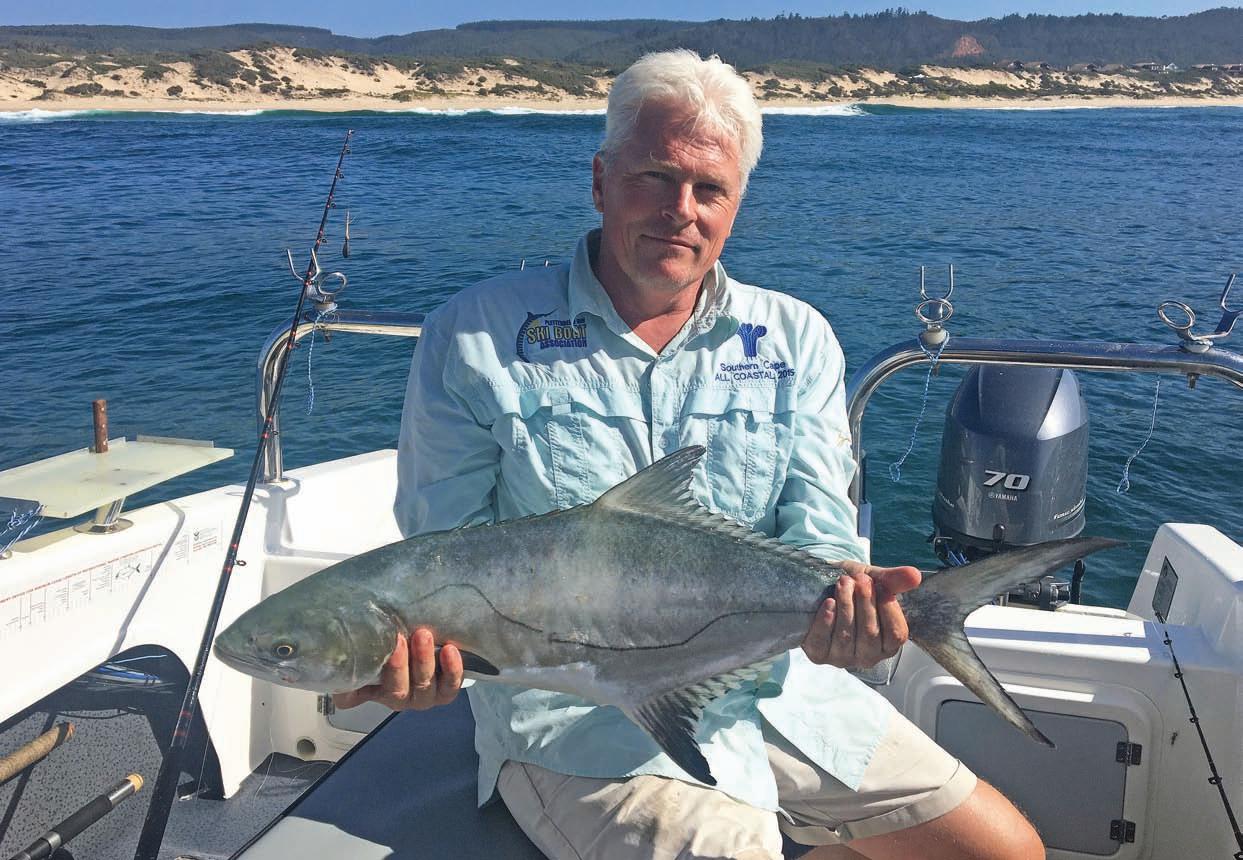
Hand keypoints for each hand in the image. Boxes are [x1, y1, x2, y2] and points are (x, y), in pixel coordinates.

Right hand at [332, 628, 463, 710]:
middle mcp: (399, 697)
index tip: (370, 656)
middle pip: (398, 690)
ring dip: (424, 661)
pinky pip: (451, 685)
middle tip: (400, 639)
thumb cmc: (392, 643)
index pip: (358, 696)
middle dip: (399, 665)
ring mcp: (425, 694)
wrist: (424, 639)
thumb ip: (352, 655)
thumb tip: (335, 660)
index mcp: (373, 690)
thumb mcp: (368, 646)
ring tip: (423, 636)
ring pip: (425, 686)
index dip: (362, 683)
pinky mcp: (447, 688)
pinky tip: (450, 649)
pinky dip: (452, 669)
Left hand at [802, 561, 921, 668]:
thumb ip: (894, 580)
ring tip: (844, 583)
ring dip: (846, 606)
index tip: (881, 586)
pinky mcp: (819, 654)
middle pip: (870, 634)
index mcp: (888, 644)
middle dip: (865, 602)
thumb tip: (915, 575)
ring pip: (846, 636)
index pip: (896, 634)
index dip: (889, 609)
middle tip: (860, 579)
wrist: (821, 585)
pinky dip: (825, 622)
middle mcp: (867, 656)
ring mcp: (842, 658)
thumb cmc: (854, 586)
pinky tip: (828, 603)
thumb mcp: (876, 580)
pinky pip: (822, 643)